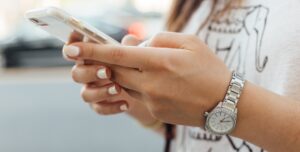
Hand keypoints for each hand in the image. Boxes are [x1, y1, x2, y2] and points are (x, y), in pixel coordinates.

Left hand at [63, 32, 231, 126]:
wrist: (225, 104)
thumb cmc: (210, 69)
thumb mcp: (190, 42)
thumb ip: (159, 38)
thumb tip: (134, 43)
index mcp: (160, 61)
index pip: (117, 54)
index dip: (92, 50)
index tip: (72, 49)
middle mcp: (151, 83)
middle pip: (114, 70)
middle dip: (104, 62)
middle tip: (102, 55)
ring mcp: (152, 100)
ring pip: (123, 83)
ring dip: (124, 73)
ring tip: (143, 66)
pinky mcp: (154, 111)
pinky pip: (137, 95)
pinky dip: (138, 85)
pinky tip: (156, 81)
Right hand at [63, 34, 157, 125]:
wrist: (146, 89)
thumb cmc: (136, 64)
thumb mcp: (135, 53)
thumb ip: (130, 46)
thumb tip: (129, 40)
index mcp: (92, 55)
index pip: (75, 48)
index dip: (72, 45)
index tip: (77, 46)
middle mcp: (88, 72)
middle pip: (77, 73)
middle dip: (90, 72)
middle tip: (107, 72)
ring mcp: (93, 89)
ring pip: (85, 94)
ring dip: (100, 92)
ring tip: (118, 89)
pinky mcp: (100, 104)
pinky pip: (98, 108)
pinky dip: (111, 107)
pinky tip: (126, 104)